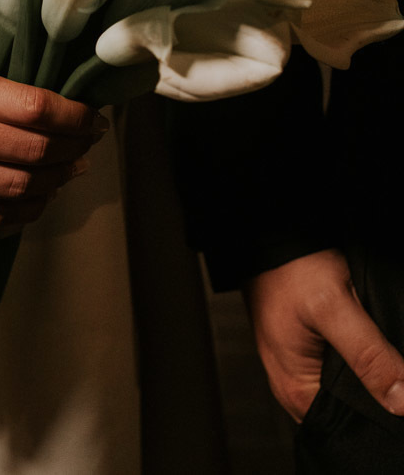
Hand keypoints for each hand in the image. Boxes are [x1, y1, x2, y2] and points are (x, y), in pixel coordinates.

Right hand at [0, 22, 107, 227]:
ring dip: (56, 181)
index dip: (74, 117)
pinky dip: (25, 209)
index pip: (32, 107)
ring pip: (15, 189)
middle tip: (90, 142)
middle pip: (30, 151)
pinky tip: (41, 193)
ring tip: (72, 168)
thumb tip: (58, 37)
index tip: (94, 118)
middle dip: (73, 148)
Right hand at [245, 249, 403, 421]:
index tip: (401, 391)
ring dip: (369, 373)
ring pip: (348, 387)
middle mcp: (294, 385)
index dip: (382, 414)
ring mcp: (300, 366)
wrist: (273, 239)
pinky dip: (358, 357)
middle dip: (377, 391)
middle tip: (390, 364)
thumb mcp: (334, 308)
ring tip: (378, 351)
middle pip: (350, 408)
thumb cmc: (290, 269)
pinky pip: (339, 367)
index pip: (349, 426)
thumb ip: (367, 355)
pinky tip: (366, 342)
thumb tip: (403, 402)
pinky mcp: (307, 349)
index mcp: (296, 390)